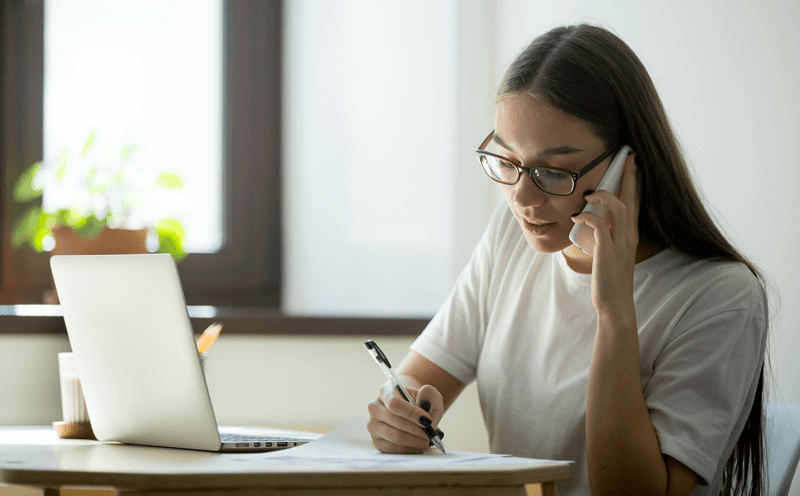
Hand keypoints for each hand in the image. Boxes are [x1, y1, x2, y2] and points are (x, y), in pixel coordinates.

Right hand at [367, 382, 443, 453]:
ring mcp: (373, 426)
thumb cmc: (419, 402)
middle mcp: (375, 408)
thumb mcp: (429, 394)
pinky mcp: (377, 442)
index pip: (394, 404)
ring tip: (427, 440)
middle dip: (417, 430)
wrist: (410, 411)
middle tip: (431, 434)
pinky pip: (393, 449)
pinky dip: (410, 449)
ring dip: (415, 441)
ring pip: (395, 437)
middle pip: (395, 421)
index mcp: (385, 392)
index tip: (427, 420)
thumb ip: (430, 394)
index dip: (411, 413)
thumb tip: (423, 402)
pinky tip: (419, 445)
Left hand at [570, 153, 639, 318]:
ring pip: (619, 208)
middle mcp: (628, 235)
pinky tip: (578, 217)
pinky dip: (588, 217)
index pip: (635, 202)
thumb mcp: (609, 251)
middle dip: (628, 177)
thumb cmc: (609, 279)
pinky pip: (599, 226)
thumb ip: (605, 235)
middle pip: (631, 199)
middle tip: (626, 158)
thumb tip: (592, 220)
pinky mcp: (607, 251)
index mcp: (629, 234)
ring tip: (589, 195)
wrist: (615, 304)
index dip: (634, 183)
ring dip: (603, 196)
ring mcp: (620, 243)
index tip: (633, 164)